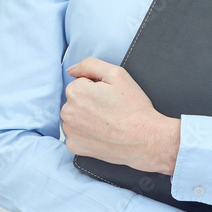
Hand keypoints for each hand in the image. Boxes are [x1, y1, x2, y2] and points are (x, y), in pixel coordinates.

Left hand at [60, 56, 177, 172]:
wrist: (144, 139)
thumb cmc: (133, 107)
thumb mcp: (116, 74)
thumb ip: (90, 65)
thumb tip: (71, 70)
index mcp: (75, 91)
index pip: (80, 82)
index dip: (97, 87)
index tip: (110, 96)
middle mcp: (67, 112)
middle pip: (75, 100)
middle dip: (89, 101)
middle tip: (110, 109)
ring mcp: (70, 131)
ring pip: (74, 117)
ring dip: (86, 118)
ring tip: (107, 122)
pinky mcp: (74, 146)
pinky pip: (76, 135)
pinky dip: (86, 134)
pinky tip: (101, 133)